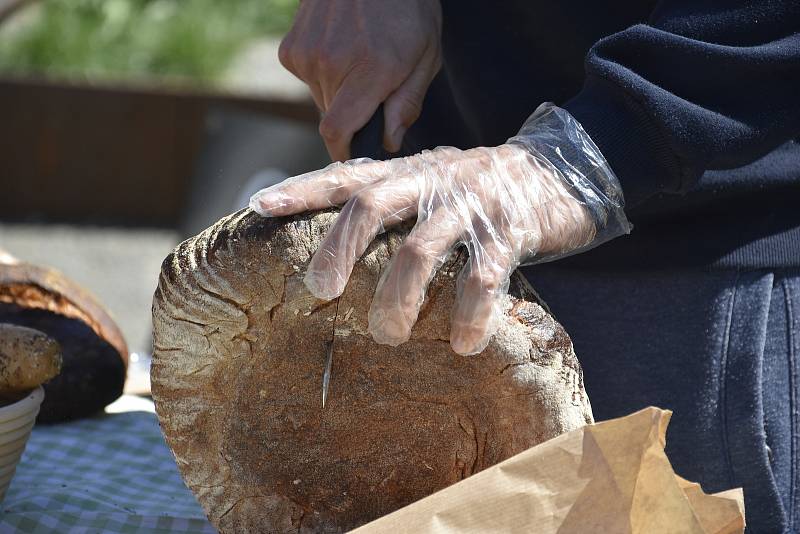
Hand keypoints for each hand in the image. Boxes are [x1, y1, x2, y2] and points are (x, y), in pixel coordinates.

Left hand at [250, 145, 595, 354]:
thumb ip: (391, 198)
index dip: (301, 190)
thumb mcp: (430, 181)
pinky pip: (482, 277)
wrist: (560, 170)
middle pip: (370, 205)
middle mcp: (430, 182)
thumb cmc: (480, 190)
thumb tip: (338, 237)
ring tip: (387, 337)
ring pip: (419, 250)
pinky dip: (469, 315)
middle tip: (320, 292)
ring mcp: (469, 205)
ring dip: (397, 299)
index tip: (258, 206)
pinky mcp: (509, 231)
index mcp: (406, 172)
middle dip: (338, 250)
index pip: (345, 177)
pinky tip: (463, 345)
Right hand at [278, 0, 441, 160]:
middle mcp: (331, 63)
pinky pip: (308, 79)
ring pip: (322, 99)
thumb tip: (388, 141)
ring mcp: (306, 54)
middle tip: (375, 87)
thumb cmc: (406, 7)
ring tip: (360, 58)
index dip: (345, 152)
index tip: (355, 155)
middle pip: (334, 118)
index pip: (337, 132)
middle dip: (355, 114)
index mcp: (368, 71)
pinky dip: (324, 73)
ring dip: (340, 92)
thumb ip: (407, 104)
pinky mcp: (291, 48)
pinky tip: (341, 47)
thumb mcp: (426, 56)